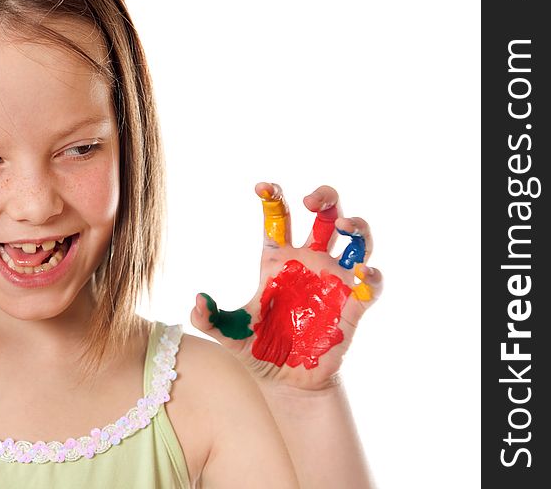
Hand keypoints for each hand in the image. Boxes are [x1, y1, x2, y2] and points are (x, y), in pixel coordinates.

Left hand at [191, 183, 382, 391]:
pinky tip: (364, 274)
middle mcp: (309, 262)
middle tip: (310, 200)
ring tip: (343, 225)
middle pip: (325, 215)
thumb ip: (209, 319)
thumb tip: (197, 302)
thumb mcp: (230, 334)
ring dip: (356, 226)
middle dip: (324, 198)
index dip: (273, 197)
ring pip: (357, 240)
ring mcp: (334, 281)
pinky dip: (373, 277)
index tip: (261, 187)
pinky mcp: (354, 306)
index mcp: (278, 260)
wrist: (287, 384)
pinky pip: (372, 286)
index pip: (278, 218)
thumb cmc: (259, 351)